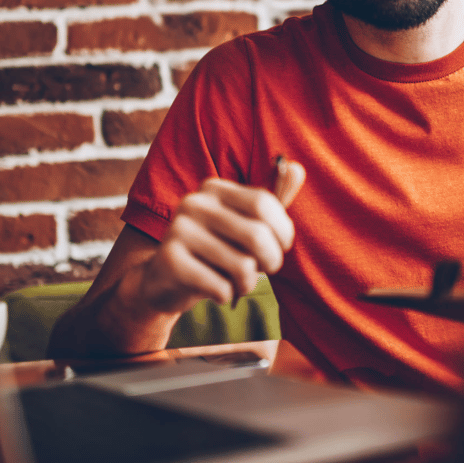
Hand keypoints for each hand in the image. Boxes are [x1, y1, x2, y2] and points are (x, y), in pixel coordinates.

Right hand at [134, 162, 304, 314]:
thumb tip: (298, 167)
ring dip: (247, 283)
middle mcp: (194, 203)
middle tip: (263, 269)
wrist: (165, 281)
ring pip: (242, 266)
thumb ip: (272, 201)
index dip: (283, 231)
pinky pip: (220, 287)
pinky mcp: (169, 261)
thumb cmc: (216, 250)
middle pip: (256, 235)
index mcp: (214, 188)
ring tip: (236, 281)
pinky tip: (216, 290)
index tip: (282, 246)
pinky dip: (226, 295)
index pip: (264, 203)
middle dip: (271, 261)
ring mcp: (179, 230)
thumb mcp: (244, 224)